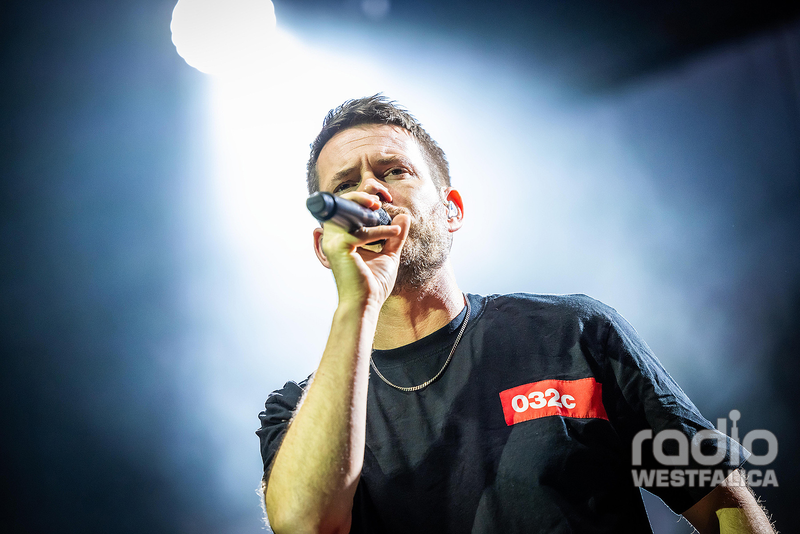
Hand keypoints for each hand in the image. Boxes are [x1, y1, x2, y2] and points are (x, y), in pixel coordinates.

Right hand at [314, 192, 410, 309]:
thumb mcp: (388, 254)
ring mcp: (333, 242)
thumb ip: (395, 236)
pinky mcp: (339, 248)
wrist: (366, 304)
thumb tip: (404, 216)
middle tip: (379, 199)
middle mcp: (333, 238)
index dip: (361, 198)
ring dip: (365, 206)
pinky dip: (379, 231)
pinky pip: (360, 231)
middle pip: (341, 206)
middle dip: (360, 196)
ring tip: (381, 207)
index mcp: (341, 238)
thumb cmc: (373, 284)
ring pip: (346, 213)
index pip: (347, 210)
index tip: (382, 199)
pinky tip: (393, 234)